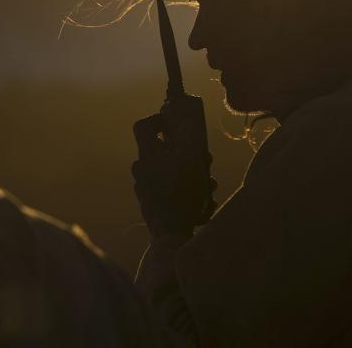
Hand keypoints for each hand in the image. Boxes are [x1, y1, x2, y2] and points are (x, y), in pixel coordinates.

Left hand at [132, 95, 216, 239]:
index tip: (175, 123)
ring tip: (210, 185)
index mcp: (146, 154)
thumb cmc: (180, 192)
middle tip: (205, 160)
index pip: (142, 126)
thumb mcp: (190, 157)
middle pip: (163, 150)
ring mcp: (144, 187)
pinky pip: (169, 190)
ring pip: (170, 171)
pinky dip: (185, 192)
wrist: (169, 233)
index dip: (158, 119)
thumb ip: (188, 134)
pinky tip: (204, 203)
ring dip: (191, 174)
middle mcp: (141, 168)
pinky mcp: (151, 204)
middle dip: (187, 152)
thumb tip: (186, 119)